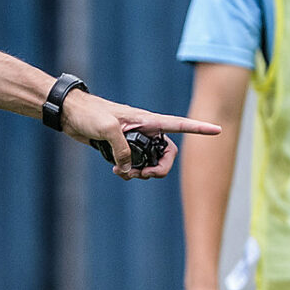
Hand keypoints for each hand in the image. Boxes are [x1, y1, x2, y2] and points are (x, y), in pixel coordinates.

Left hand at [59, 89, 219, 180]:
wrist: (71, 114)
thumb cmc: (90, 114)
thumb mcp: (107, 129)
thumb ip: (122, 149)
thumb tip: (129, 169)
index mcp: (147, 120)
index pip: (179, 124)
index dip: (199, 128)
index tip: (218, 130)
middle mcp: (145, 130)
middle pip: (167, 153)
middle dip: (161, 169)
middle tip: (144, 176)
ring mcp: (134, 140)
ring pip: (151, 162)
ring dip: (143, 173)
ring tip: (126, 174)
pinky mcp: (122, 148)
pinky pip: (135, 165)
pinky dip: (130, 172)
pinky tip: (117, 172)